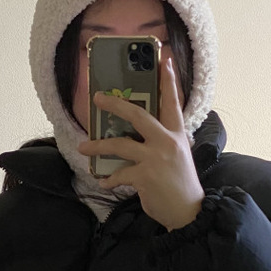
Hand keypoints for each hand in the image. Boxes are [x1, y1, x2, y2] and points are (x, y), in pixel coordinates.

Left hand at [77, 57, 203, 230]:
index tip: (165, 58)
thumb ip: (164, 141)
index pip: (173, 102)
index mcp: (177, 135)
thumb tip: (143, 134)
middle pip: (138, 116)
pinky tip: (103, 181)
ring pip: (120, 145)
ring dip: (98, 146)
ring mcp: (155, 158)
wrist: (188, 211)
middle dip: (116, 105)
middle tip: (98, 98)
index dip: (169, 80)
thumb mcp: (179, 156)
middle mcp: (167, 142)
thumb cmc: (182, 184)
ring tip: (82, 147)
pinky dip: (109, 179)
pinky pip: (119, 173)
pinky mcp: (144, 176)